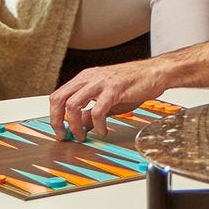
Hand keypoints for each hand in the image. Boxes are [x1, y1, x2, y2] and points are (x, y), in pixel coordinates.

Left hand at [48, 58, 163, 140]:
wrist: (155, 72)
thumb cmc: (134, 83)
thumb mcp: (108, 97)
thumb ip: (92, 110)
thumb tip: (80, 124)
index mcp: (85, 78)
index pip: (58, 95)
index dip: (54, 115)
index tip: (59, 130)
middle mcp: (89, 78)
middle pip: (59, 99)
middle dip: (57, 121)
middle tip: (64, 136)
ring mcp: (100, 82)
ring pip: (73, 105)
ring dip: (74, 126)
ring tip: (82, 136)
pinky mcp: (114, 89)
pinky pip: (97, 111)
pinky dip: (97, 125)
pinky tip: (102, 131)